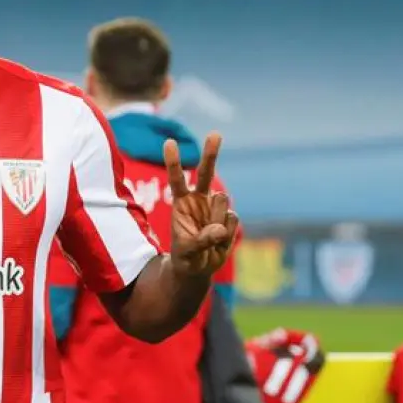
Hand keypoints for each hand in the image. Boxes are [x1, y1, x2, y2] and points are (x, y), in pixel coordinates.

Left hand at [163, 132, 239, 278]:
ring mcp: (216, 207)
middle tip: (215, 133)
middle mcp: (199, 199)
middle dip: (211, 153)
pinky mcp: (229, 217)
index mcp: (181, 203)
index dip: (174, 162)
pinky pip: (232, 219)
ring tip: (209, 238)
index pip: (177, 179)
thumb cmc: (186, 257)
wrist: (199, 268)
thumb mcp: (187, 252)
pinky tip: (219, 242)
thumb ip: (200, 240)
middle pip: (206, 172)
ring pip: (222, 200)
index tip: (169, 142)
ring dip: (216, 219)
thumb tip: (220, 229)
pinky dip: (227, 233)